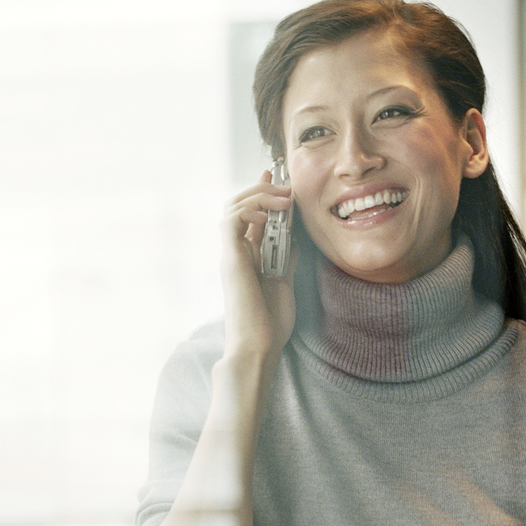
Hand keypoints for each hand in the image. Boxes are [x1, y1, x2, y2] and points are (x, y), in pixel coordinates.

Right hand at [221, 171, 298, 360]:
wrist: (258, 345)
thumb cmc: (269, 324)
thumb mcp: (285, 285)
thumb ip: (287, 262)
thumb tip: (295, 242)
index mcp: (248, 258)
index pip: (251, 217)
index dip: (262, 195)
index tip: (278, 180)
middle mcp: (236, 253)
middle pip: (239, 207)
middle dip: (261, 189)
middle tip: (285, 184)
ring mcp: (231, 255)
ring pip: (233, 207)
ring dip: (260, 196)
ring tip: (285, 198)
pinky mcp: (230, 258)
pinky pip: (232, 220)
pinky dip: (251, 209)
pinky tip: (271, 214)